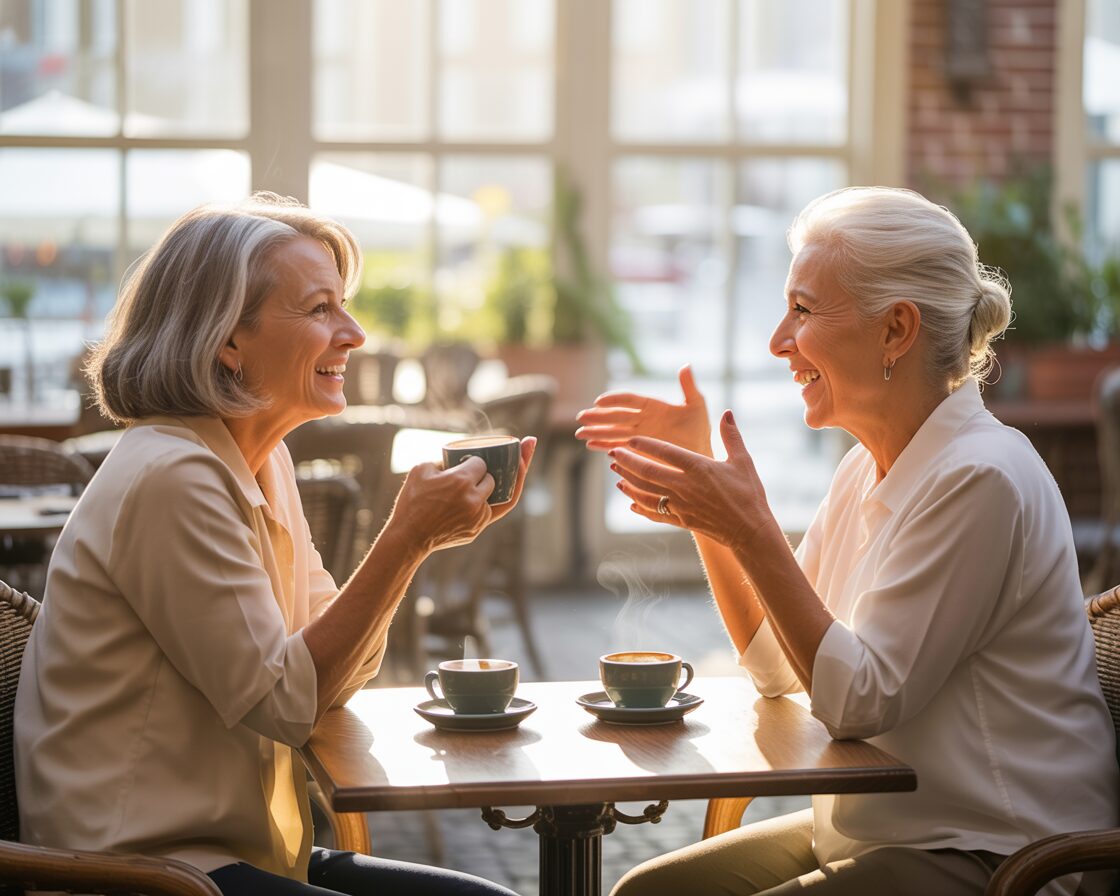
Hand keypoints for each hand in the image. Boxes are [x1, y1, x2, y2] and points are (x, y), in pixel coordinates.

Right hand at [389, 437, 535, 553]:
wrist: (408, 536)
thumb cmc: (411, 501)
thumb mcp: (421, 469)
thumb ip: (442, 460)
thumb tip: (456, 457)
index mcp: (460, 481)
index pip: (481, 463)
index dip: (478, 460)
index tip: (473, 460)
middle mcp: (473, 499)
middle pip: (494, 479)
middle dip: (491, 472)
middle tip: (497, 462)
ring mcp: (478, 517)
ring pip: (498, 496)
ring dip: (500, 485)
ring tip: (523, 464)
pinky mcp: (477, 529)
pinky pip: (492, 511)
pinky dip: (494, 501)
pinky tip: (508, 487)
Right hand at [575, 365, 711, 456]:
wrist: (701, 454)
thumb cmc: (700, 429)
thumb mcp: (697, 406)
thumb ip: (689, 387)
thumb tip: (685, 365)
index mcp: (653, 406)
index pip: (629, 400)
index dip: (614, 400)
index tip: (599, 402)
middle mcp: (642, 419)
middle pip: (616, 416)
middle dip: (598, 417)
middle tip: (581, 418)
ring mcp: (638, 435)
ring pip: (613, 431)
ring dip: (596, 432)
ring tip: (580, 433)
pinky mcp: (638, 450)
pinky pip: (618, 446)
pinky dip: (604, 445)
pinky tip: (591, 446)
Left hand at [608, 411, 770, 549]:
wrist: (750, 530)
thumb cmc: (749, 493)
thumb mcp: (743, 461)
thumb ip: (731, 436)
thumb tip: (727, 413)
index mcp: (699, 468)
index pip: (665, 452)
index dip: (644, 444)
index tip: (629, 439)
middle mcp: (685, 486)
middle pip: (648, 472)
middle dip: (627, 462)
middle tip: (613, 453)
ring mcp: (681, 505)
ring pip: (646, 493)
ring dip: (629, 483)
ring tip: (616, 476)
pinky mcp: (681, 521)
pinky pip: (655, 513)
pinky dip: (640, 506)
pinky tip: (631, 501)